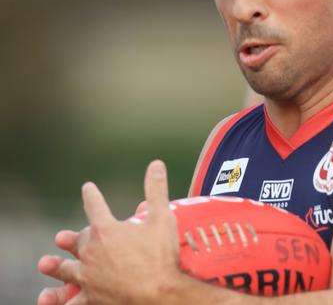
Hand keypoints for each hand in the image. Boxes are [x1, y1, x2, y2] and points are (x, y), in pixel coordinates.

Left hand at [37, 160, 181, 304]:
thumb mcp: (163, 217)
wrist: (158, 294)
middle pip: (80, 239)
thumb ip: (156, 189)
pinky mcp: (90, 299)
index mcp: (106, 230)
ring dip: (57, 265)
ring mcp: (88, 277)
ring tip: (46, 263)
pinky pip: (71, 301)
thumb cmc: (160, 255)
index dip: (91, 195)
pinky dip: (63, 300)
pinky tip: (56, 301)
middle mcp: (91, 252)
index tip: (88, 188)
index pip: (95, 206)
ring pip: (67, 269)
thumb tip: (156, 164)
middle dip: (76, 235)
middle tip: (70, 234)